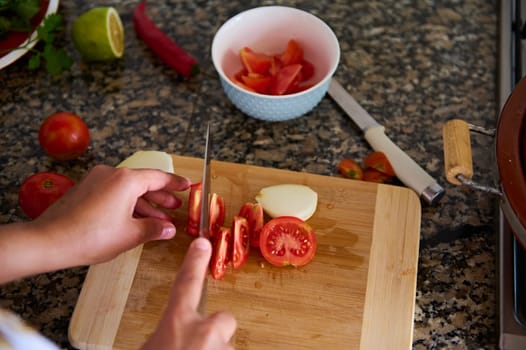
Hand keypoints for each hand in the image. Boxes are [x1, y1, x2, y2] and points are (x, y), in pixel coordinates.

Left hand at [32, 164, 190, 265]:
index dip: (175, 183)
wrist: (50, 241)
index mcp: (126, 180)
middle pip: (143, 182)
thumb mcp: (130, 235)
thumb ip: (154, 229)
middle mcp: (111, 174)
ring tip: (159, 219)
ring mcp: (96, 181)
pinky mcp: (86, 190)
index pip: (158, 177)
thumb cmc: (90, 236)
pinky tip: (135, 220)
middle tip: (175, 207)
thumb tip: (169, 229)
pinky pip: (114, 193)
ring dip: (144, 204)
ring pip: (128, 190)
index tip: (187, 185)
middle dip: (161, 197)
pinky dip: (128, 205)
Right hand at [142, 238, 236, 349]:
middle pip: (222, 320)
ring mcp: (224, 348)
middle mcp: (205, 332)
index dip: (195, 262)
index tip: (202, 244)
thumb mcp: (150, 348)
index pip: (187, 282)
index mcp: (176, 324)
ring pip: (225, 346)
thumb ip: (164, 335)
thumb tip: (168, 338)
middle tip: (198, 347)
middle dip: (215, 333)